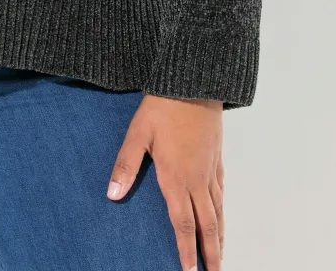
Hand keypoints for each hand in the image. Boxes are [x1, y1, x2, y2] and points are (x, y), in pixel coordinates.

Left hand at [106, 92, 224, 270]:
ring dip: (220, 235)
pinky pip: (222, 192)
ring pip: (218, 210)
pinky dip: (223, 210)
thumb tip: (112, 194)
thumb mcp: (138, 133)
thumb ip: (126, 165)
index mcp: (176, 177)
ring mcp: (210, 169)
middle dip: (210, 252)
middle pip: (207, 224)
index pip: (183, 223)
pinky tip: (222, 213)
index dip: (186, 249)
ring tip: (221, 255)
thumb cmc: (163, 106)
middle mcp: (197, 179)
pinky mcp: (217, 157)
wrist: (194, 82)